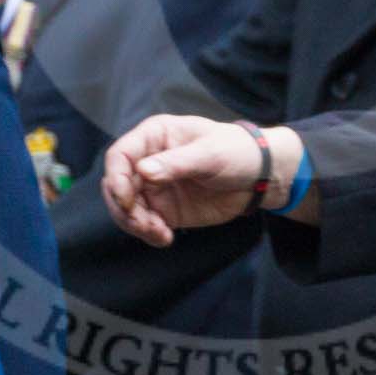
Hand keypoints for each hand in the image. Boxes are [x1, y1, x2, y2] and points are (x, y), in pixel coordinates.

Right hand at [103, 115, 294, 247]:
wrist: (258, 176)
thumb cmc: (236, 151)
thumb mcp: (210, 153)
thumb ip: (177, 162)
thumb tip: (143, 171)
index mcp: (155, 136)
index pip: (120, 156)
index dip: (117, 178)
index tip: (127, 200)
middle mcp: (148, 161)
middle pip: (117, 186)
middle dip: (125, 208)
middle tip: (147, 224)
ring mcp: (154, 187)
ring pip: (126, 209)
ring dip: (136, 225)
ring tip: (160, 233)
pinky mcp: (164, 209)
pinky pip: (144, 224)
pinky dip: (149, 234)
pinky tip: (165, 238)